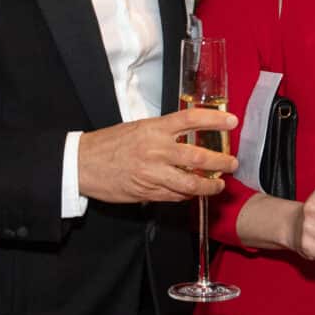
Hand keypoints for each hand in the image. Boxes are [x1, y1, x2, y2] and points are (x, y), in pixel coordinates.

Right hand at [77, 109, 237, 203]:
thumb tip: (190, 137)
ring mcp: (152, 173)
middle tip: (233, 163)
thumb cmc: (110, 143)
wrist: (81, 164)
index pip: (191, 119)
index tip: (232, 121)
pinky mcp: (147, 192)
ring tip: (218, 185)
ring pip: (190, 182)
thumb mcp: (139, 128)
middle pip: (198, 156)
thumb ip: (164, 132)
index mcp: (154, 129)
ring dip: (209, 185)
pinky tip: (194, 192)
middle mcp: (156, 150)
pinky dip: (187, 194)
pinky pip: (174, 195)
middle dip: (221, 161)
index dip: (214, 120)